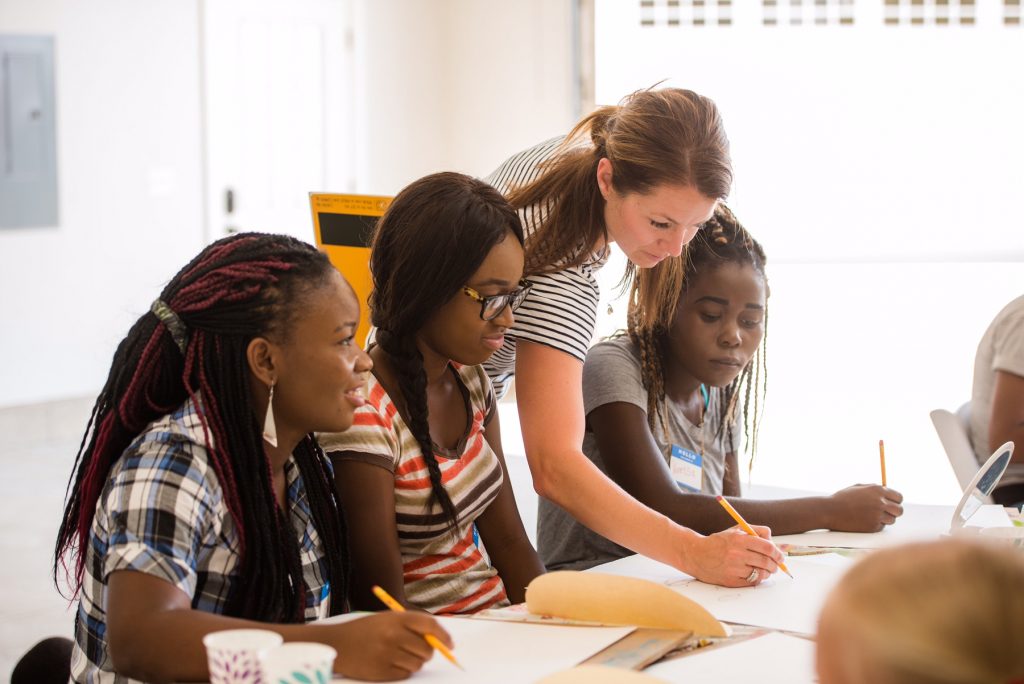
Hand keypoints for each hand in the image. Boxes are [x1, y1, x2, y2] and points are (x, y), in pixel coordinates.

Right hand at [329, 612, 452, 680]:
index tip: (450, 644)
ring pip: (417, 664)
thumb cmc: (365, 630)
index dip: (444, 636)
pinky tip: (389, 663)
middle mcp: (393, 635)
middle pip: (427, 649)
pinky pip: (405, 674)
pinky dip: (402, 671)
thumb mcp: (387, 619)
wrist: (337, 643)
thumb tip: (438, 640)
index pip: (430, 626)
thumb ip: (411, 626)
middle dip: (428, 652)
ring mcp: (387, 654)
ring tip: (399, 655)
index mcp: (396, 618)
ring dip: (414, 662)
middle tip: (420, 651)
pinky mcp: (381, 671)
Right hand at [683, 525, 782, 587]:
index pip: (767, 547)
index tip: (780, 556)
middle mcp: (737, 554)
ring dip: (767, 573)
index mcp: (739, 539)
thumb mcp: (735, 530)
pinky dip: (757, 579)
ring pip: (761, 573)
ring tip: (766, 570)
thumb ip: (755, 530)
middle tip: (776, 566)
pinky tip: (755, 574)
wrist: (696, 554)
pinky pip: (752, 582)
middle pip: (766, 561)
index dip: (777, 553)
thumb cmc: (718, 542)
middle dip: (775, 565)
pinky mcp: (731, 581)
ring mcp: (733, 569)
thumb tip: (772, 539)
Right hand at [827, 484, 903, 531]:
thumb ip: (874, 488)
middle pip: (899, 510)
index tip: (891, 503)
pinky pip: (881, 527)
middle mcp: (880, 502)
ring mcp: (877, 515)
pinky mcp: (873, 527)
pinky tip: (864, 521)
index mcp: (877, 490)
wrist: (830, 511)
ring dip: (885, 519)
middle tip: (886, 512)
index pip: (899, 497)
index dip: (896, 501)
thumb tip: (886, 490)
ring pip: (892, 520)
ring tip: (871, 516)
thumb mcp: (858, 488)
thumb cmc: (842, 498)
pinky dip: (875, 525)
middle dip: (894, 512)